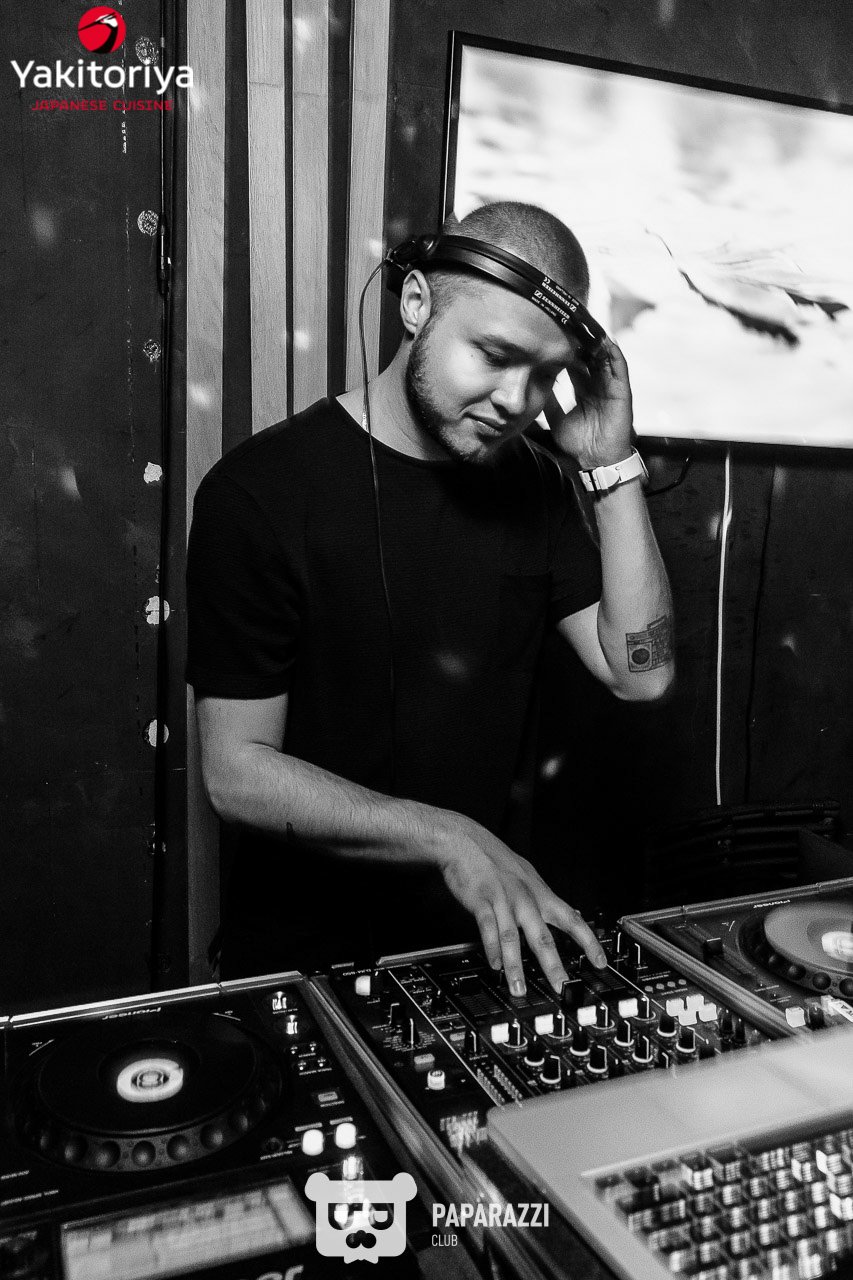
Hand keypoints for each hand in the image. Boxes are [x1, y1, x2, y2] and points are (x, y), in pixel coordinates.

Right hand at [435, 812, 606, 994]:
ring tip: (519, 988)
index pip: (572, 920)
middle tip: (561, 987)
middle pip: (542, 935)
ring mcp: (503, 900)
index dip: (589, 942)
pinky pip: (488, 927)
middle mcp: (525, 898)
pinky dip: (492, 947)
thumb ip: (549, 900)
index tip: (600, 962)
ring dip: (516, 966)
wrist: (465, 841)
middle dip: (553, 965)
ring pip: (512, 937)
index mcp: (540, 894)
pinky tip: (495, 965)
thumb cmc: (496, 860)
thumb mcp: (530, 877)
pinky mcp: (480, 900)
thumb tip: (574, 914)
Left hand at [544, 336, 633, 469]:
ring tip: (586, 324)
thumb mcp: (555, 418)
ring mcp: (610, 386)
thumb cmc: (578, 443)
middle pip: (589, 355)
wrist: (595, 461)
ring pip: (604, 356)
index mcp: (583, 389)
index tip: (552, 334)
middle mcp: (597, 384)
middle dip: (580, 339)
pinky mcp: (622, 391)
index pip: (574, 362)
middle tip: (568, 321)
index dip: (564, 348)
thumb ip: (548, 401)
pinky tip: (606, 340)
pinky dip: (614, 353)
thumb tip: (533, 385)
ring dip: (596, 341)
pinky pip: (620, 367)